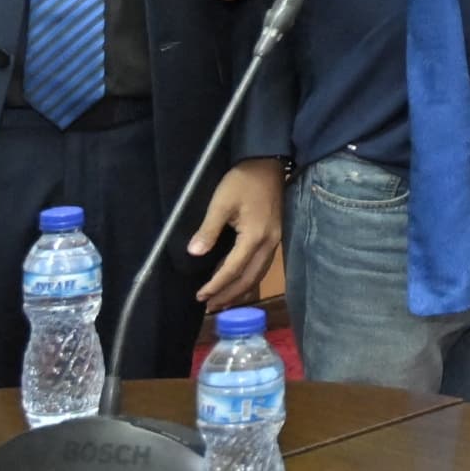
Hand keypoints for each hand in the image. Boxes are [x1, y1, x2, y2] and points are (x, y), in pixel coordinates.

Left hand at [186, 162, 284, 308]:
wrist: (268, 163)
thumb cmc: (242, 182)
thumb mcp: (221, 203)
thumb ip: (208, 230)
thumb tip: (194, 254)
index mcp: (255, 237)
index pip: (233, 269)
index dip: (216, 285)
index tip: (200, 296)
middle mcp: (269, 244)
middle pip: (249, 278)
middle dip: (229, 294)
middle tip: (210, 307)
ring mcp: (275, 241)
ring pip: (258, 274)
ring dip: (240, 290)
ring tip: (223, 301)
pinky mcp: (275, 237)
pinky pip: (262, 265)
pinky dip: (249, 278)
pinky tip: (239, 281)